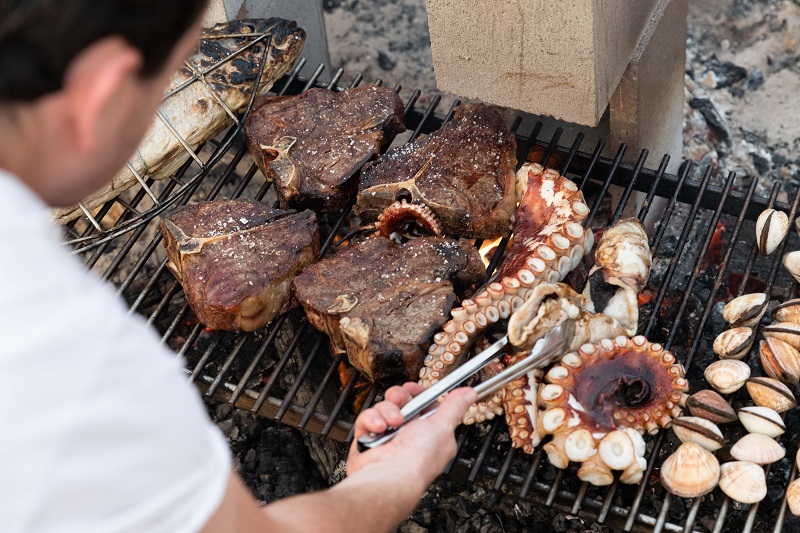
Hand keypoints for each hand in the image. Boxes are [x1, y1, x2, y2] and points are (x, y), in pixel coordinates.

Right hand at [347, 382, 476, 484]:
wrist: (391, 476)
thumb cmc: (419, 459)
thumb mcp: (443, 426)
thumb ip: (455, 406)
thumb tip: (469, 394)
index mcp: (431, 432)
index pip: (423, 403)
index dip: (417, 393)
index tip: (412, 389)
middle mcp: (409, 435)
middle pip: (401, 401)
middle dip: (399, 397)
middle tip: (400, 401)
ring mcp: (388, 437)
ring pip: (383, 407)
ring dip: (386, 411)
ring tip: (392, 423)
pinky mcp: (369, 439)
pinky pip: (366, 418)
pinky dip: (371, 421)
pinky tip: (379, 428)